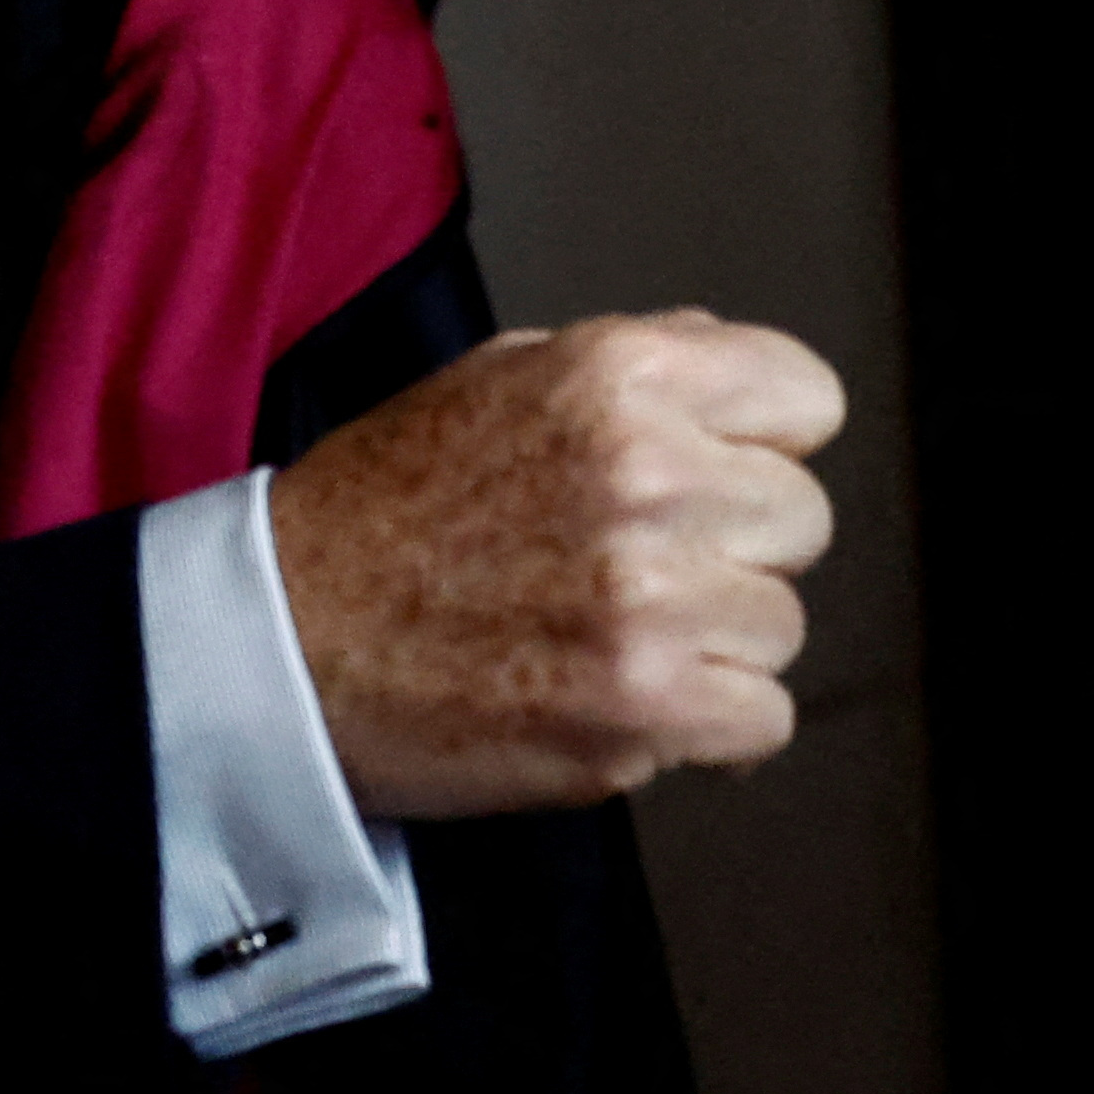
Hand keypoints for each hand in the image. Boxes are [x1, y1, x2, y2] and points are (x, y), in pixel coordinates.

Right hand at [263, 310, 844, 818]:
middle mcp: (648, 473)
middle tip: (643, 567)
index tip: (715, 475)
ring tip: (614, 636)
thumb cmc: (383, 510)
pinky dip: (710, 727)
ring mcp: (652, 597)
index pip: (806, 398)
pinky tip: (629, 700)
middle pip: (802, 520)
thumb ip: (634, 366)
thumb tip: (732, 367)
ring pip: (782, 626)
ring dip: (716, 643)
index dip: (760, 443)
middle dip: (735, 548)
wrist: (286, 641)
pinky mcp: (644, 707)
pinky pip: (764, 719)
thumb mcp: (502, 376)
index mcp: (620, 374)